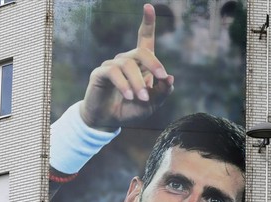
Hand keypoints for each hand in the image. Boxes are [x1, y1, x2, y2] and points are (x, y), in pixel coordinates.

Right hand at [79, 3, 174, 130]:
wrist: (108, 122)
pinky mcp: (100, 74)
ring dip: (138, 82)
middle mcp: (126, 61)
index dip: (147, 23)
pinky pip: (113, 72)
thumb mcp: (151, 104)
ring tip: (141, 99)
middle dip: (154, 64)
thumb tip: (170, 78)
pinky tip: (129, 96)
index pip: (144, 39)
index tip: (148, 6)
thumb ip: (162, 93)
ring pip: (128, 65)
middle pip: (141, 51)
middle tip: (161, 78)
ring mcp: (111, 65)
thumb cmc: (130, 111)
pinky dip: (124, 85)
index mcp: (140, 65)